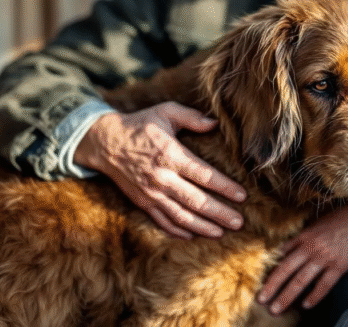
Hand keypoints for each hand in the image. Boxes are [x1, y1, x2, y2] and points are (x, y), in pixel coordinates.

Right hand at [74, 101, 246, 238]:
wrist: (104, 142)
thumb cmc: (140, 124)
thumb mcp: (165, 112)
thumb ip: (191, 117)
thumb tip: (215, 123)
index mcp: (170, 155)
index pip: (203, 175)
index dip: (224, 187)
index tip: (242, 196)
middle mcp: (161, 178)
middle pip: (196, 201)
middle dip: (219, 213)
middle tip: (239, 222)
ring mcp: (151, 193)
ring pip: (181, 216)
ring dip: (203, 227)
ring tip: (222, 233)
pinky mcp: (142, 202)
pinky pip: (163, 221)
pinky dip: (179, 231)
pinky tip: (195, 235)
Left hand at [257, 199, 347, 314]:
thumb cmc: (342, 217)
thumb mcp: (318, 222)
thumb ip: (304, 236)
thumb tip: (290, 248)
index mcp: (304, 235)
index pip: (281, 255)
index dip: (269, 269)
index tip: (260, 281)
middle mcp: (311, 247)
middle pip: (286, 270)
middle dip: (271, 287)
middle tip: (260, 300)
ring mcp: (325, 258)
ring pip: (301, 281)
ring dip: (286, 296)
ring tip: (276, 309)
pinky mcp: (340, 266)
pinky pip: (324, 285)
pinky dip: (314, 296)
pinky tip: (305, 306)